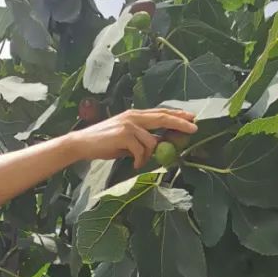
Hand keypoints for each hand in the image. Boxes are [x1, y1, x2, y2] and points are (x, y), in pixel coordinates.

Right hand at [69, 108, 197, 169]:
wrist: (82, 144)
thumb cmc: (104, 143)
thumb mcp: (126, 138)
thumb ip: (142, 138)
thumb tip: (160, 144)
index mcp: (135, 115)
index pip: (160, 112)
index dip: (177, 114)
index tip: (191, 117)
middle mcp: (133, 116)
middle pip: (163, 118)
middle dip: (180, 123)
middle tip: (195, 128)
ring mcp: (129, 124)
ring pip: (152, 141)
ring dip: (149, 156)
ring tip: (137, 162)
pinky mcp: (124, 134)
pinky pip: (141, 151)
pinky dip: (140, 160)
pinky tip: (133, 164)